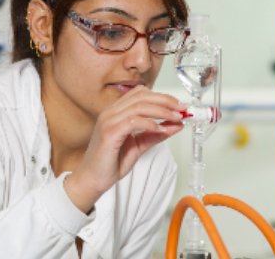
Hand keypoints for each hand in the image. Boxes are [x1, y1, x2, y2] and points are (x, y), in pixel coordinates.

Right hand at [64, 86, 184, 212]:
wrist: (92, 180)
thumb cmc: (110, 163)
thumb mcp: (138, 146)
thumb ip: (155, 135)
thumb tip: (175, 125)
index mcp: (116, 112)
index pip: (141, 94)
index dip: (162, 97)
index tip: (178, 106)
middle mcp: (111, 112)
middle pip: (142, 96)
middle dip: (165, 101)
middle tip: (182, 109)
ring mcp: (108, 121)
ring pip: (139, 106)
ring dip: (161, 111)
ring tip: (175, 118)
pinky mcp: (109, 133)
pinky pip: (133, 122)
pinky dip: (150, 124)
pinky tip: (160, 130)